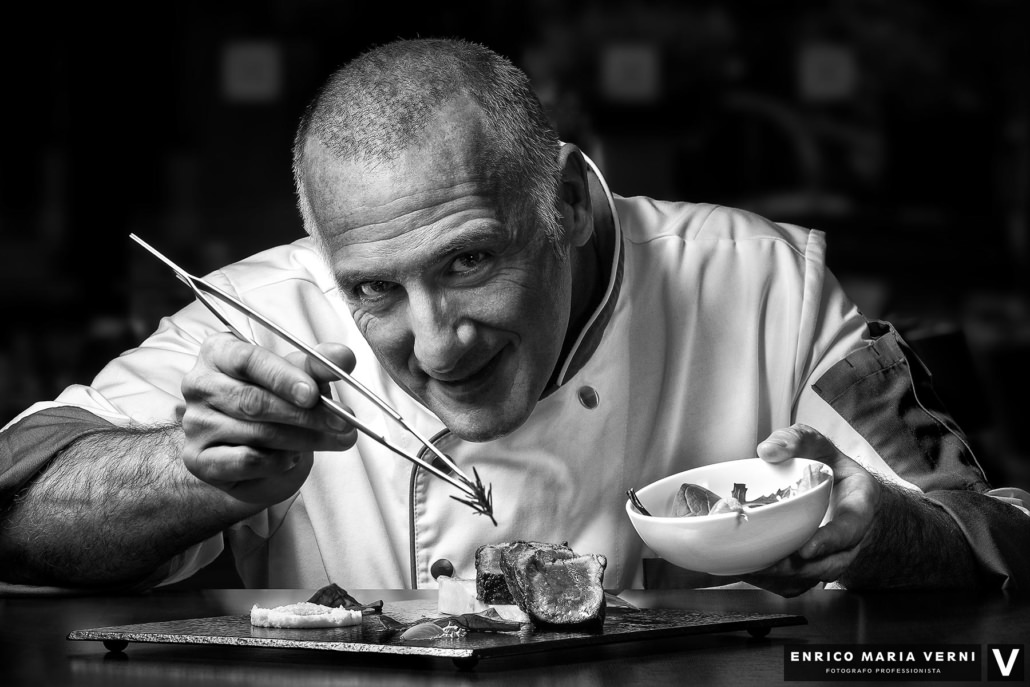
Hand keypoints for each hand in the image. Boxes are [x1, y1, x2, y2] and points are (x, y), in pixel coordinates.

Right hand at [180, 333, 357, 504]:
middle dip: (305, 414)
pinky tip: (294, 456)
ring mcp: (196, 424)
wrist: (256, 452)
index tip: (313, 393)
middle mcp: (200, 385)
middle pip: (254, 400)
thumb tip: (343, 357)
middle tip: (343, 422)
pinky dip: (278, 461)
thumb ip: (319, 366)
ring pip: (256, 433)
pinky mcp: (199, 460)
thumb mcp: (299, 378)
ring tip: (335, 439)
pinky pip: (246, 461)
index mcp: (219, 353)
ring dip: (303, 439)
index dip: (283, 377)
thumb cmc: (276, 403)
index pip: (248, 359)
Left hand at [738, 424, 881, 596]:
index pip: (850, 529)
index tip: (806, 548)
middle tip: (763, 563)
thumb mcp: (818, 445)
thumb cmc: (830, 468)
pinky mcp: (813, 569)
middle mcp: (850, 540)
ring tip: (749, 569)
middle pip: (828, 564)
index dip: (830, 541)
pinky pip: (796, 585)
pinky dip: (772, 583)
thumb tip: (767, 450)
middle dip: (795, 567)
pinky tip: (746, 572)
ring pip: (810, 579)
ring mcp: (833, 558)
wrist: (845, 492)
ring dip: (780, 578)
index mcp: (859, 507)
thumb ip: (796, 441)